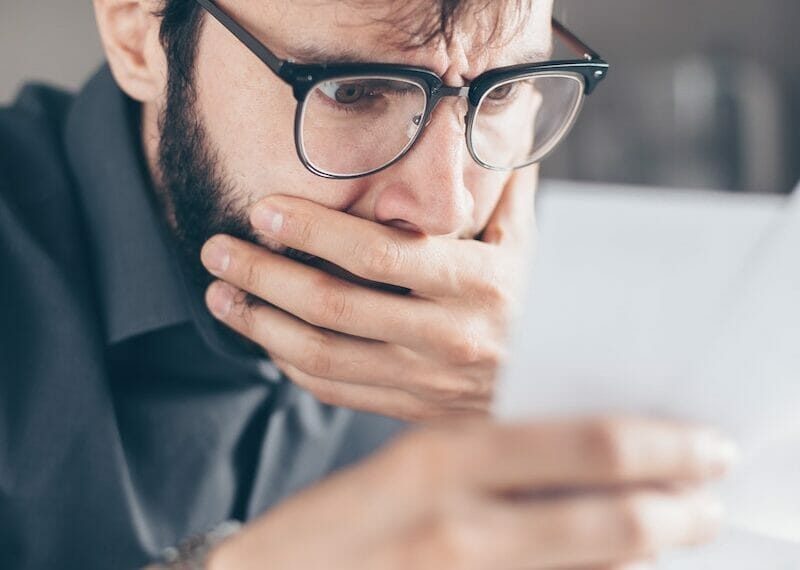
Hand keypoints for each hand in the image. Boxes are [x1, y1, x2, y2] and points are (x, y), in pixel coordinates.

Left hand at [200, 169, 535, 420]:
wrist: (565, 393)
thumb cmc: (544, 309)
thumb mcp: (531, 248)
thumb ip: (505, 194)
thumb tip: (501, 126)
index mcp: (476, 282)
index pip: (377, 253)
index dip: (313, 230)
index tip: (263, 210)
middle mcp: (446, 335)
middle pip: (333, 305)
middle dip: (262, 275)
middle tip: (216, 250)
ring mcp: (425, 380)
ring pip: (322, 354)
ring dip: (260, 323)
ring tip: (219, 296)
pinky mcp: (411, 411)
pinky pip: (335, 390)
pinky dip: (290, 364)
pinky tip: (264, 338)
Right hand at [208, 416, 737, 569]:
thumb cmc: (333, 525)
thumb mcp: (408, 468)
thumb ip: (490, 457)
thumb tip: (576, 455)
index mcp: (443, 460)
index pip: (587, 446)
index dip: (661, 448)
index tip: (702, 445)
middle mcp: (463, 527)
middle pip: (613, 522)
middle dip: (677, 511)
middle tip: (708, 499)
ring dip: (645, 551)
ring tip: (673, 529)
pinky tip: (611, 567)